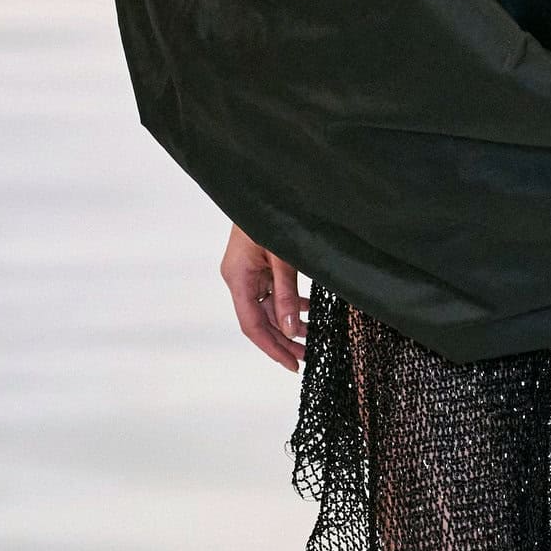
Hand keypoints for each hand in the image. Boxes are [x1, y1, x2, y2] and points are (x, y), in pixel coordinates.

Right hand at [221, 225, 305, 369]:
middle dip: (283, 340)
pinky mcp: (259, 265)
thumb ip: (286, 294)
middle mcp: (240, 278)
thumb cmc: (272, 215)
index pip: (252, 325)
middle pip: (260, 320)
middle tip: (307, 358)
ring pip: (268, 308)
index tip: (292, 365)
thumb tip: (290, 330)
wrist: (265, 185)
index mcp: (238, 277)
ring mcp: (249, 272)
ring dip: (288, 323)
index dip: (272, 348)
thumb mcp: (284, 257)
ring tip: (312, 338)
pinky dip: (290, 304)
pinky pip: (273, 293)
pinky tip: (309, 311)